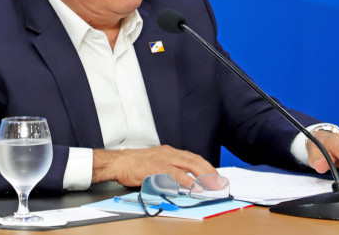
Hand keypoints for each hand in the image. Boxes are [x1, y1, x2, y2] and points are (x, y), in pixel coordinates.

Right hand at [92, 145, 217, 187]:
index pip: (194, 157)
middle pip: (195, 160)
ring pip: (189, 165)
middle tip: (219, 182)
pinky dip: (186, 181)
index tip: (216, 176)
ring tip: (211, 186)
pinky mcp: (156, 168)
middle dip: (210, 171)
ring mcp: (163, 159)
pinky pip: (175, 174)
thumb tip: (185, 181)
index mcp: (170, 152)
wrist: (119, 162)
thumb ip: (170, 169)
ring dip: (202, 176)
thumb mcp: (157, 162)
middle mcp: (169, 153)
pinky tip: (194, 187)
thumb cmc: (136, 165)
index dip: (207, 167)